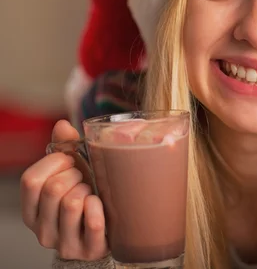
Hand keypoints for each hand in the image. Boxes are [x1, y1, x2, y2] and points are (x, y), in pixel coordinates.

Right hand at [20, 120, 108, 260]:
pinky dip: (100, 208)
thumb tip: (62, 125)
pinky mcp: (88, 251)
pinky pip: (93, 223)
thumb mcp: (73, 172)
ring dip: (89, 190)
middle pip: (53, 189)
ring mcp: (63, 243)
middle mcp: (42, 229)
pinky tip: (101, 205)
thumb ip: (65, 147)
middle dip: (76, 175)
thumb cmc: (86, 196)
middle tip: (85, 177)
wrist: (106, 232)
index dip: (53, 163)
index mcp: (32, 209)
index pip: (31, 180)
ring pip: (72, 203)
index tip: (70, 161)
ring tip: (93, 192)